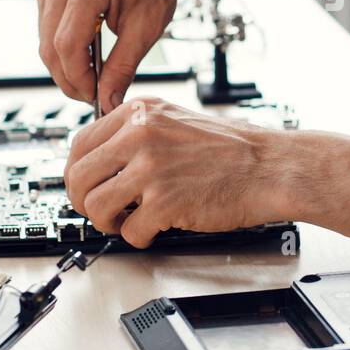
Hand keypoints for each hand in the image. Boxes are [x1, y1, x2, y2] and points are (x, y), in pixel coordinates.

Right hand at [36, 0, 190, 112]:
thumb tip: (107, 101)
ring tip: (94, 73)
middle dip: (70, 77)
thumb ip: (122, 67)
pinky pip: (45, 24)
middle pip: (50, 45)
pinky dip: (62, 44)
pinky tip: (85, 49)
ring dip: (65, 62)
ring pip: (44, 37)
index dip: (79, 78)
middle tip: (93, 93)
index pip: (67, 45)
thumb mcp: (146, 28)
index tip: (94, 96)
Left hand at [63, 96, 290, 247]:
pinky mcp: (165, 202)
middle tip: (102, 212)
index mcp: (140, 112)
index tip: (86, 186)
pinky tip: (156, 229)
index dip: (78, 173)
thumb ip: (138, 133)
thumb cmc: (234, 150)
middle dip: (84, 202)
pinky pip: (129, 231)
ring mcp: (151, 168)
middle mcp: (140, 135)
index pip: (80, 143)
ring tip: (127, 222)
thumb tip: (102, 161)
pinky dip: (140, 237)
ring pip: (95, 206)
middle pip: (79, 177)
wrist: (271, 167)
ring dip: (107, 223)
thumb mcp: (177, 121)